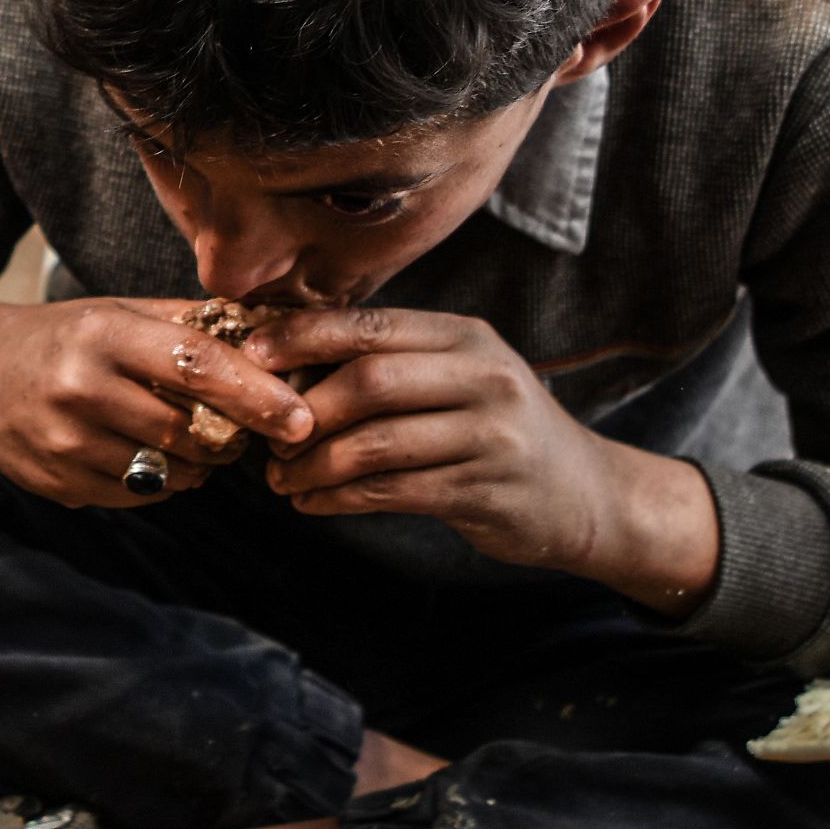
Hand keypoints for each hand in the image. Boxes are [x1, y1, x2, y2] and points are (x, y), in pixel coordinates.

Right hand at [0, 291, 311, 507]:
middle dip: (230, 436)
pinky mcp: (58, 484)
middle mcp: (81, 387)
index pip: (199, 366)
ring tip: (192, 439)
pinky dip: (160, 482)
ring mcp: (65, 442)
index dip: (258, 395)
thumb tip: (274, 330)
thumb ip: (190, 323)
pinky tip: (148, 456)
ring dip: (198, 464)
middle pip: (190, 430)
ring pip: (168, 472)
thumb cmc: (60, 337)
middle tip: (242, 428)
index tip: (300, 416)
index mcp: (104, 333)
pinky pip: (138, 496)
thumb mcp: (117, 312)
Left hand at [245, 307, 722, 605]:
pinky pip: (392, 491)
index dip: (300, 337)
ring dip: (314, 465)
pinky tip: (313, 503)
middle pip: (369, 380)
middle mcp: (483, 377)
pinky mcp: (485, 490)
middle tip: (264, 436)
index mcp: (464, 337)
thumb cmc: (495, 429)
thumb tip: (283, 363)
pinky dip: (340, 498)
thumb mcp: (456, 378)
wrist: (582, 493)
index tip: (247, 357)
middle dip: (303, 410)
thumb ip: (389, 364)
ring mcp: (490, 435)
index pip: (368, 326)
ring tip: (280, 479)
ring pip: (376, 444)